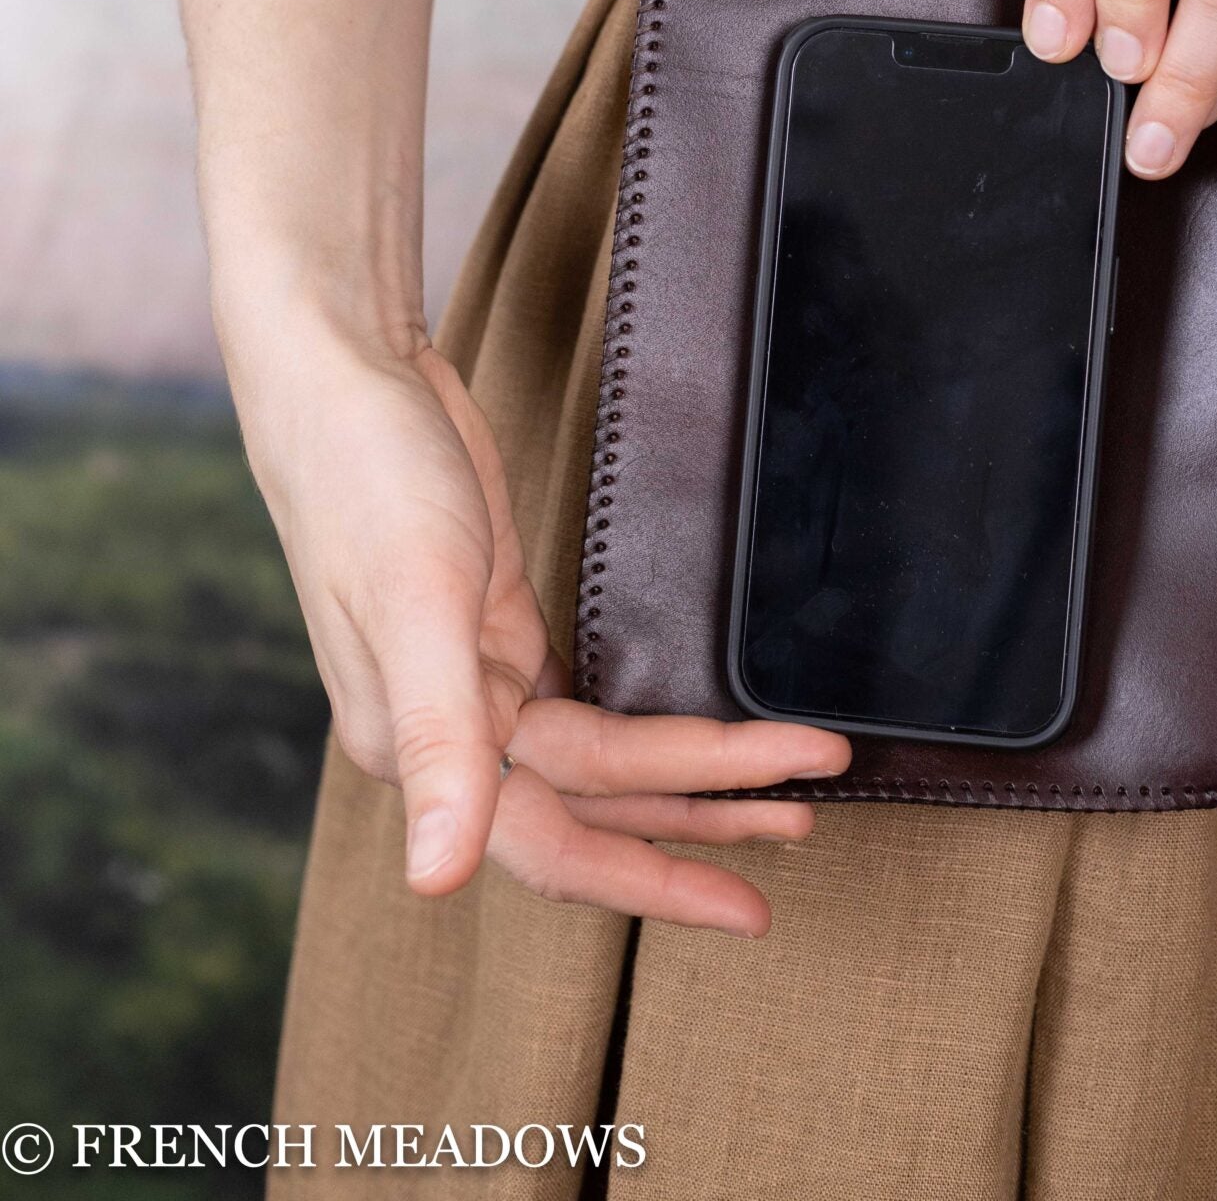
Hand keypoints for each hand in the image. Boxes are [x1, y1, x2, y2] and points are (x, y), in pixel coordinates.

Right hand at [236, 323, 849, 932]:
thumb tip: (435, 879)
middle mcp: (449, 729)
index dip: (656, 877)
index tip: (750, 907)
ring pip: (600, 758)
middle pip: (596, 805)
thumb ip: (437, 739)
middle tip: (807, 821)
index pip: (558, 844)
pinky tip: (698, 729)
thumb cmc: (368, 479)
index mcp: (422, 745)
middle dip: (703, 819)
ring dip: (689, 774)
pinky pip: (586, 702)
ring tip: (784, 788)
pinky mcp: (497, 623)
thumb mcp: (414, 600)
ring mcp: (474, 677)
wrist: (344, 374)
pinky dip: (647, 721)